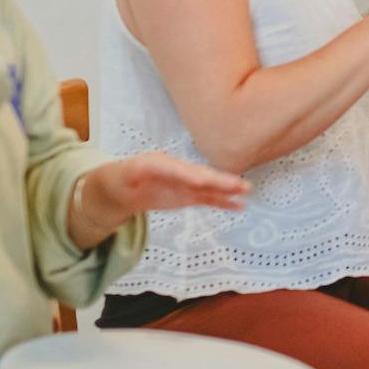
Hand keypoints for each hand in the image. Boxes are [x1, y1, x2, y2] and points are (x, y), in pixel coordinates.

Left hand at [80, 153, 249, 224]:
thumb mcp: (122, 176)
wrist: (123, 187)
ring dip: (228, 189)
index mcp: (161, 163)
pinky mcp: (191, 195)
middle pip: (200, 175)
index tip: (202, 181)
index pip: (177, 169)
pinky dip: (224, 202)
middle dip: (218, 180)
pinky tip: (240, 206)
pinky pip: (210, 199)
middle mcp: (179, 170)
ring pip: (210, 187)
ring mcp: (187, 183)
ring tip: (246, 190)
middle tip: (237, 183)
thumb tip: (135, 174)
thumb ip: (132, 175)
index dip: (189, 175)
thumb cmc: (122, 178)